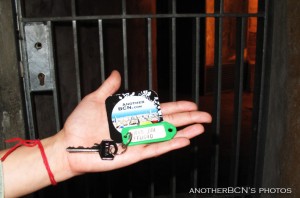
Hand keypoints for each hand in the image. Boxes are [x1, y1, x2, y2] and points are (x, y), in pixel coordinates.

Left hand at [57, 70, 211, 175]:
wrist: (69, 144)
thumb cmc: (80, 123)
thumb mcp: (95, 99)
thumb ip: (109, 87)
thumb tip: (117, 73)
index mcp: (132, 114)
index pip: (160, 109)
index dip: (176, 106)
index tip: (191, 103)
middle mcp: (138, 127)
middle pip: (168, 122)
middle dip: (188, 118)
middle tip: (206, 116)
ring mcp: (138, 141)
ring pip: (166, 136)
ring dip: (184, 131)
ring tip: (200, 127)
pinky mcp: (134, 153)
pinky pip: (155, 148)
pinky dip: (170, 144)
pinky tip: (183, 140)